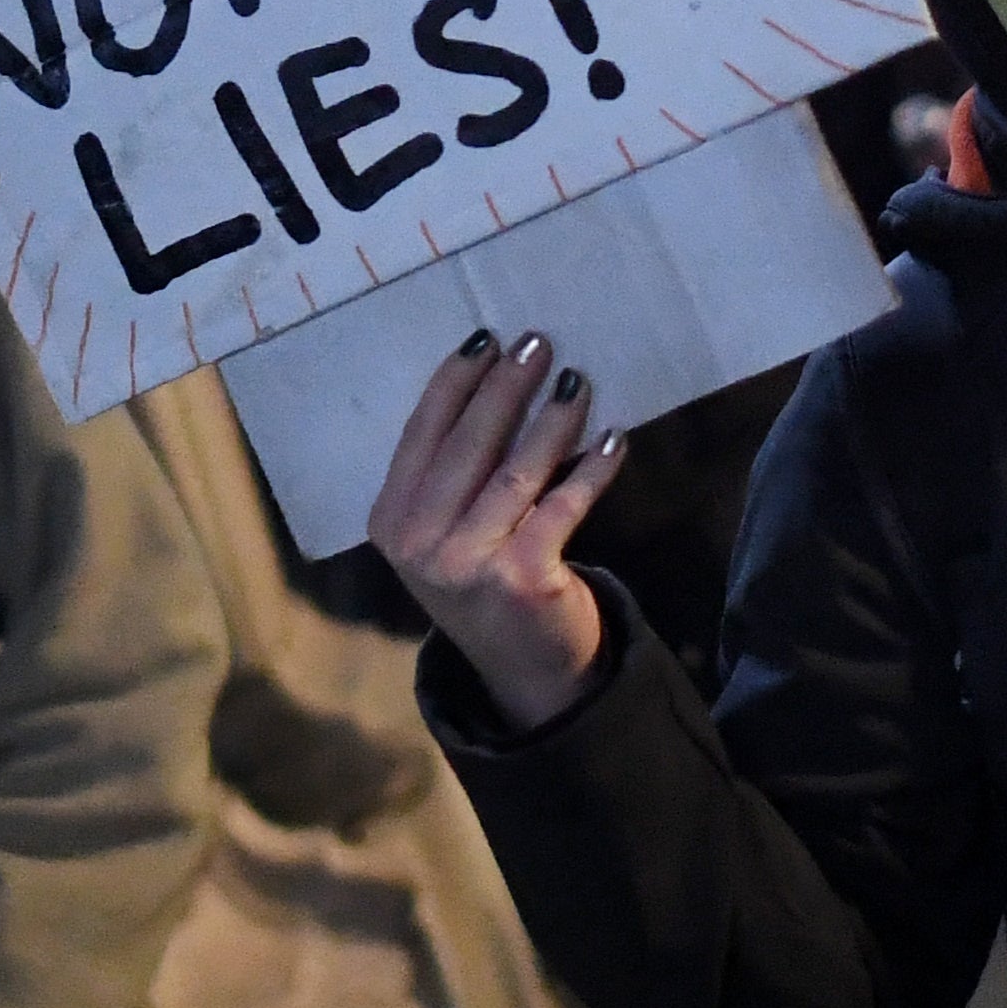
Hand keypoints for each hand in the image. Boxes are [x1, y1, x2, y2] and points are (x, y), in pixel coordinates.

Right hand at [370, 330, 628, 731]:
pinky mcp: (522, 578)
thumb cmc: (486, 579)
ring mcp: (467, 564)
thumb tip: (502, 376)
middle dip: (505, 386)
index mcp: (391, 521)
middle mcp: (419, 544)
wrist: (524, 669)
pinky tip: (614, 441)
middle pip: (468, 444)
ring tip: (577, 380)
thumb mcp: (448, 530)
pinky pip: (561, 506)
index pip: (422, 433)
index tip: (485, 338)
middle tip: (538, 342)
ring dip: (553, 420)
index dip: (454, 381)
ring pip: (517, 470)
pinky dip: (591, 470)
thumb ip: (455, 473)